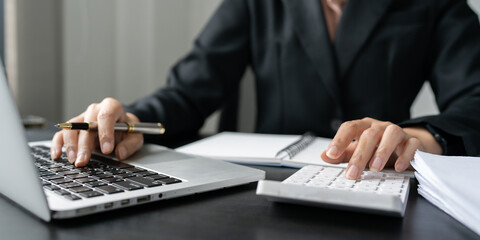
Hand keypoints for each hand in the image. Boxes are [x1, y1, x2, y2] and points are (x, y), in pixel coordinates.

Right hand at [50, 98, 143, 166]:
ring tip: (74, 161)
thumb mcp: (136, 136)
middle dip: (84, 145)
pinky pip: (61, 134)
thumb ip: (131, 144)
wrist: (122, 127)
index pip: (106, 116)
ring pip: (71, 129)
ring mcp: (82, 118)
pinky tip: (57, 155)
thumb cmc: (127, 130)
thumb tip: (120, 153)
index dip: (105, 133)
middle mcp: (95, 110)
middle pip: (86, 125)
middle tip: (84, 161)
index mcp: (111, 107)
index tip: (107, 149)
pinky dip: (58, 144)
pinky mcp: (73, 128)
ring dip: (70, 146)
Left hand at [321, 117, 441, 178]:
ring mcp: (398, 132)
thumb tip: (324, 156)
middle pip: (369, 134)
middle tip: (352, 173)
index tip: (331, 154)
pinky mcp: (413, 141)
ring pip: (391, 134)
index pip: (349, 127)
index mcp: (364, 126)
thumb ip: (342, 154)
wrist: (405, 146)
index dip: (339, 140)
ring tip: (374, 168)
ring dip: (382, 151)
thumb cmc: (378, 147)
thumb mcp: (358, 150)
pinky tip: (398, 168)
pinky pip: (411, 144)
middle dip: (359, 155)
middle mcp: (380, 127)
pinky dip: (406, 156)